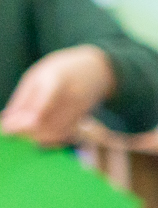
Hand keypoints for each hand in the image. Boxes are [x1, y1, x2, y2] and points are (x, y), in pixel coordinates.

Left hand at [0, 46, 116, 146]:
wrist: (98, 69)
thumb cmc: (62, 68)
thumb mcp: (37, 75)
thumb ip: (23, 97)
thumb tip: (7, 120)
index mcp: (56, 81)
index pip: (39, 109)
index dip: (21, 124)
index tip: (6, 129)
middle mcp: (72, 97)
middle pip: (46, 125)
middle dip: (25, 132)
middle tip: (12, 130)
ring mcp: (80, 109)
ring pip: (55, 133)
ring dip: (36, 137)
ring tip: (24, 131)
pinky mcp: (83, 118)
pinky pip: (64, 134)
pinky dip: (49, 138)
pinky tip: (39, 134)